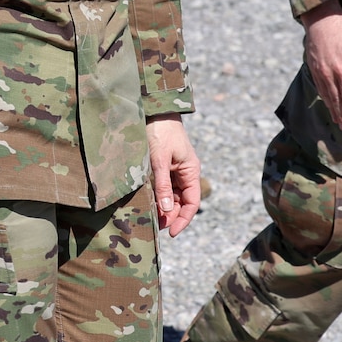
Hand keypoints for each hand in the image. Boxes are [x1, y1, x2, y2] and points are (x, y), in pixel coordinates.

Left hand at [146, 115, 200, 236]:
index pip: (192, 202)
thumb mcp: (160, 160)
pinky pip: (164, 186)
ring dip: (164, 207)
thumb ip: (163, 185)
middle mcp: (185, 172)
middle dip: (171, 215)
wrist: (155, 110)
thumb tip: (166, 210)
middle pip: (181, 201)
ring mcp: (174, 170)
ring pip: (172, 195)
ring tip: (151, 217)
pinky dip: (158, 196)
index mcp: (190, 171)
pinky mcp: (164, 166)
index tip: (172, 232)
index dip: (183, 219)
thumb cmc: (160, 131)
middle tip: (156, 227)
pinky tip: (149, 202)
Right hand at [301, 0, 341, 127]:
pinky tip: (327, 101)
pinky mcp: (313, 67)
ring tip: (336, 119)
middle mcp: (329, 73)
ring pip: (325, 94)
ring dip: (331, 108)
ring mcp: (319, 71)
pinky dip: (323, 97)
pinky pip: (318, 86)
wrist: (321, 18)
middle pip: (335, 99)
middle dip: (340, 114)